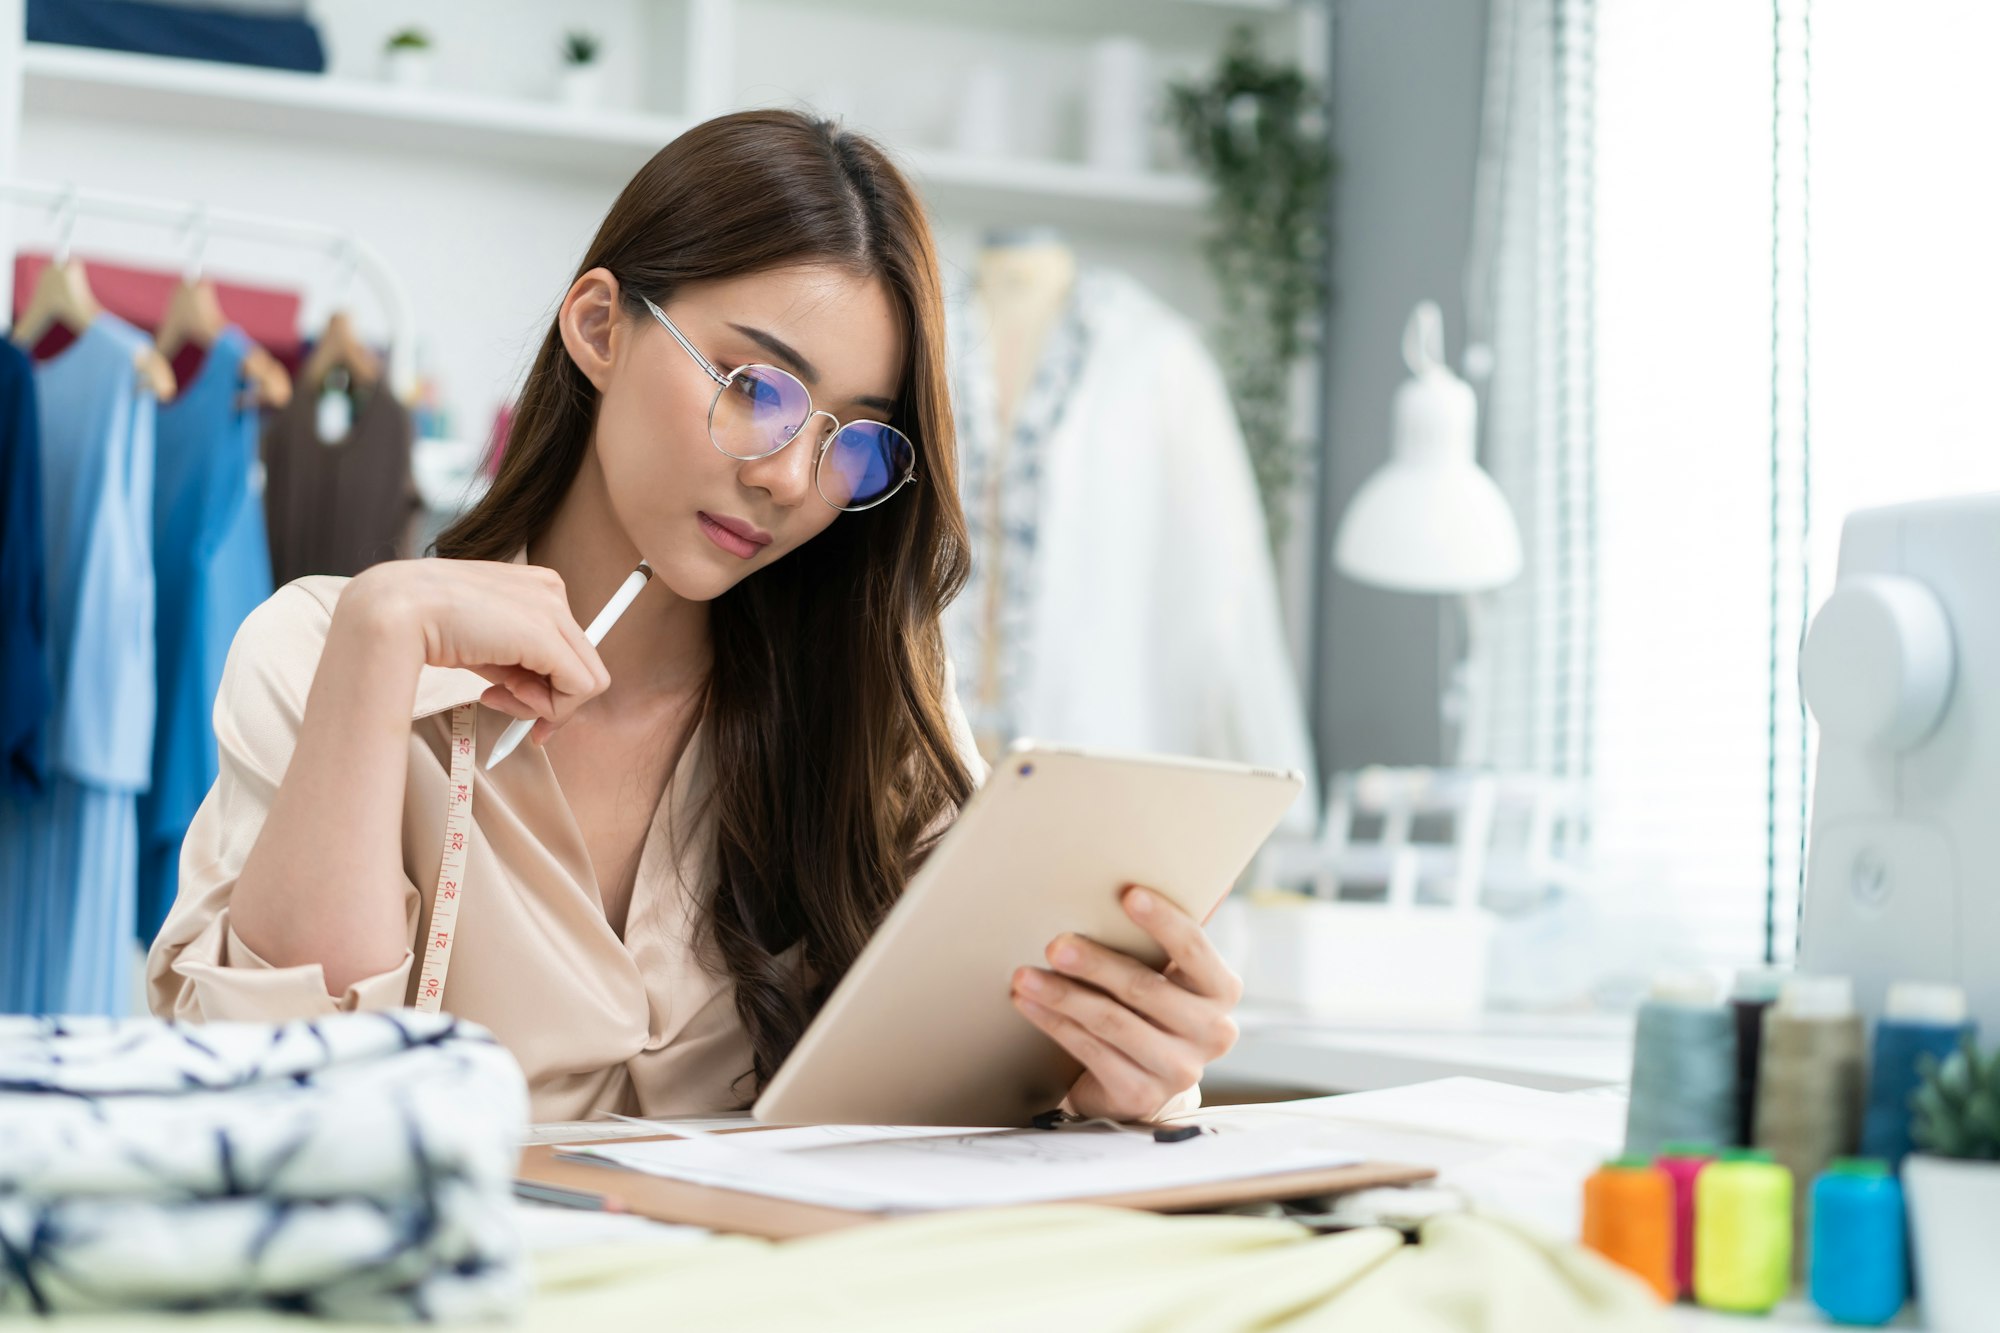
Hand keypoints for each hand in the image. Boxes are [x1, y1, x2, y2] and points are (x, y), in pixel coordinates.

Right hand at [343, 559, 611, 744]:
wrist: (397, 608)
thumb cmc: (430, 624)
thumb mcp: (485, 645)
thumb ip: (516, 664)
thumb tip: (540, 698)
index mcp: (538, 586)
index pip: (569, 646)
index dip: (554, 686)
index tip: (527, 709)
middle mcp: (552, 592)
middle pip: (582, 664)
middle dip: (550, 700)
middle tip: (507, 707)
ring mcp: (553, 610)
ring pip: (586, 681)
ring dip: (544, 706)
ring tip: (495, 696)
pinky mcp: (548, 635)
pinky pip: (579, 688)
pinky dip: (547, 708)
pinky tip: (500, 695)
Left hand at [1009, 885, 1242, 1120]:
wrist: (1140, 1080)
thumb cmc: (1150, 1008)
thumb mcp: (1167, 974)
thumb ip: (1167, 936)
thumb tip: (1162, 875)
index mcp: (1222, 991)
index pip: (1194, 950)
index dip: (1163, 921)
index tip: (1128, 894)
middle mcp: (1212, 1033)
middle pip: (1145, 988)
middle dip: (1095, 964)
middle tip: (1055, 944)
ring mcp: (1179, 1069)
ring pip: (1112, 1022)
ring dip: (1062, 995)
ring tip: (1024, 975)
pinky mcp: (1142, 1095)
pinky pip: (1091, 1052)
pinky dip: (1055, 1024)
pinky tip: (1030, 1005)